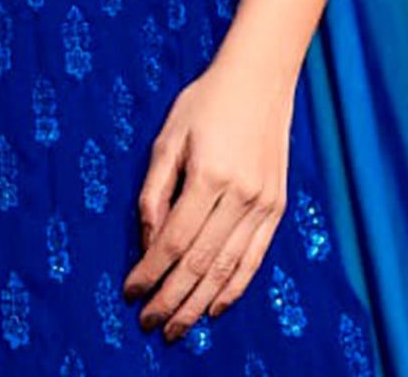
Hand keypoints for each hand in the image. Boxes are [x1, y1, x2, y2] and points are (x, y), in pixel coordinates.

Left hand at [122, 38, 295, 340]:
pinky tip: (214, 306)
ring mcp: (262, 204)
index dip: (150, 272)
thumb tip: (148, 241)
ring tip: (177, 328)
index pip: (173, 240)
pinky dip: (234, 288)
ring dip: (199, 303)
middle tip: (150, 324)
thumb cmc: (206, 102)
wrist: (260, 80)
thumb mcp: (169, 137)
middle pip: (200, 263)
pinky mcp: (276, 208)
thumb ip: (155, 190)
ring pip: (228, 269)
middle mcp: (239, 195)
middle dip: (171, 299)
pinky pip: (254, 259)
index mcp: (208, 175)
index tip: (131, 293)